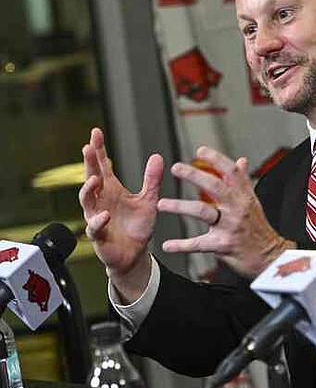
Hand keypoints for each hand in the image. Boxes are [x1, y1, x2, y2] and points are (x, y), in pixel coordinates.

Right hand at [78, 127, 162, 301]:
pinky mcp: (98, 235)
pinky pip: (94, 227)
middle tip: (88, 147)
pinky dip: (98, 220)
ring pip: (86, 201)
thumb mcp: (149, 200)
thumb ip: (151, 180)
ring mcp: (96, 217)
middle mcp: (101, 201)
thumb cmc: (138, 226)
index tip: (96, 133)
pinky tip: (104, 215)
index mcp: (111, 189)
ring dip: (88, 189)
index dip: (98, 150)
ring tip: (94, 179)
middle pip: (91, 177)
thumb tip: (157, 156)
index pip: (102, 166)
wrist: (135, 254)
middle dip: (89, 163)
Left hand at [157, 146, 293, 278]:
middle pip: (215, 186)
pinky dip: (182, 245)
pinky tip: (168, 245)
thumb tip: (241, 161)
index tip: (200, 151)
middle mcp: (238, 208)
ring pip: (203, 212)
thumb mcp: (253, 201)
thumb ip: (244, 181)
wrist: (270, 256)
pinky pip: (199, 244)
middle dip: (194, 175)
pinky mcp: (223, 245)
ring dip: (180, 206)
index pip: (231, 172)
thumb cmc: (259, 228)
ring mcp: (230, 226)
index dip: (216, 159)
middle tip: (176, 168)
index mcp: (244, 196)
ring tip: (161, 204)